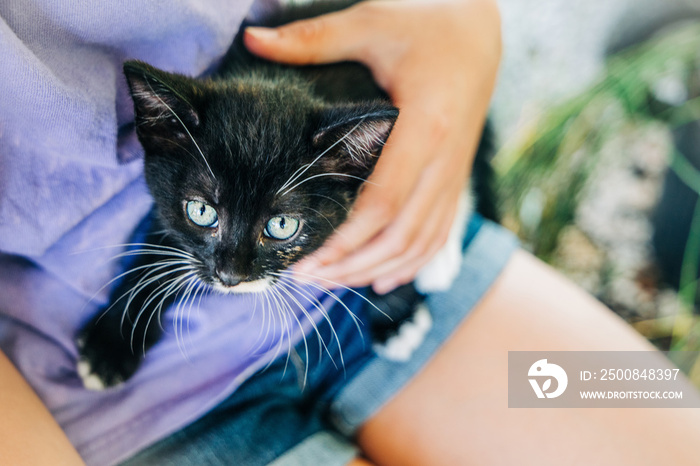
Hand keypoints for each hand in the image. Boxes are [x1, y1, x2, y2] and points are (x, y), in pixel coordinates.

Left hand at [245, 0, 500, 293]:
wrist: (478, 36)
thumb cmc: (424, 28)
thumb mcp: (371, 25)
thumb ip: (312, 40)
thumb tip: (252, 40)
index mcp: (424, 127)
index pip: (382, 203)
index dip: (343, 240)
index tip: (304, 260)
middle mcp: (443, 161)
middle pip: (398, 236)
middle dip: (351, 266)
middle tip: (305, 279)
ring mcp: (452, 176)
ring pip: (418, 244)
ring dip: (374, 271)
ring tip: (330, 283)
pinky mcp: (454, 181)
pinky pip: (436, 236)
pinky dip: (409, 264)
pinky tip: (380, 280)